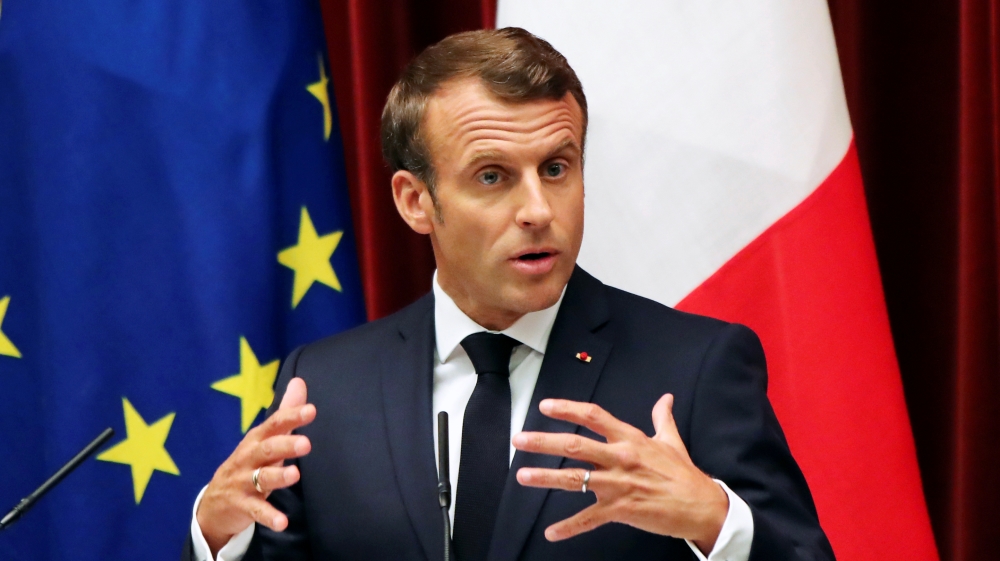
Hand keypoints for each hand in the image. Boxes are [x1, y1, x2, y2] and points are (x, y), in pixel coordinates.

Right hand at [196, 378, 315, 555]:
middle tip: (307, 443)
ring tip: (295, 475)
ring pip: (261, 478)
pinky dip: (269, 517)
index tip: (311, 410)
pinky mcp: (241, 506)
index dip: (291, 416)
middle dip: (286, 445)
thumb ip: (284, 412)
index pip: (274, 424)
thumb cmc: (248, 464)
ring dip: (278, 476)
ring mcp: (243, 482)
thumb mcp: (264, 438)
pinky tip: (282, 522)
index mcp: (257, 440)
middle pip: (268, 449)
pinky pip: (256, 511)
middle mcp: (249, 458)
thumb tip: (300, 381)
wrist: (214, 503)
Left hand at [512, 394, 728, 552]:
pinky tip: (552, 532)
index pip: (594, 416)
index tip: (545, 406)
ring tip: (522, 475)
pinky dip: (569, 528)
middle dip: (543, 441)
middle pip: (575, 445)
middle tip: (519, 439)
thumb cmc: (685, 475)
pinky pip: (589, 519)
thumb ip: (662, 418)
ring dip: (546, 477)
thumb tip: (665, 398)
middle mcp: (620, 457)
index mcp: (630, 439)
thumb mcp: (671, 442)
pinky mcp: (620, 510)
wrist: (702, 506)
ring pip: (575, 479)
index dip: (568, 409)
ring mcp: (618, 484)